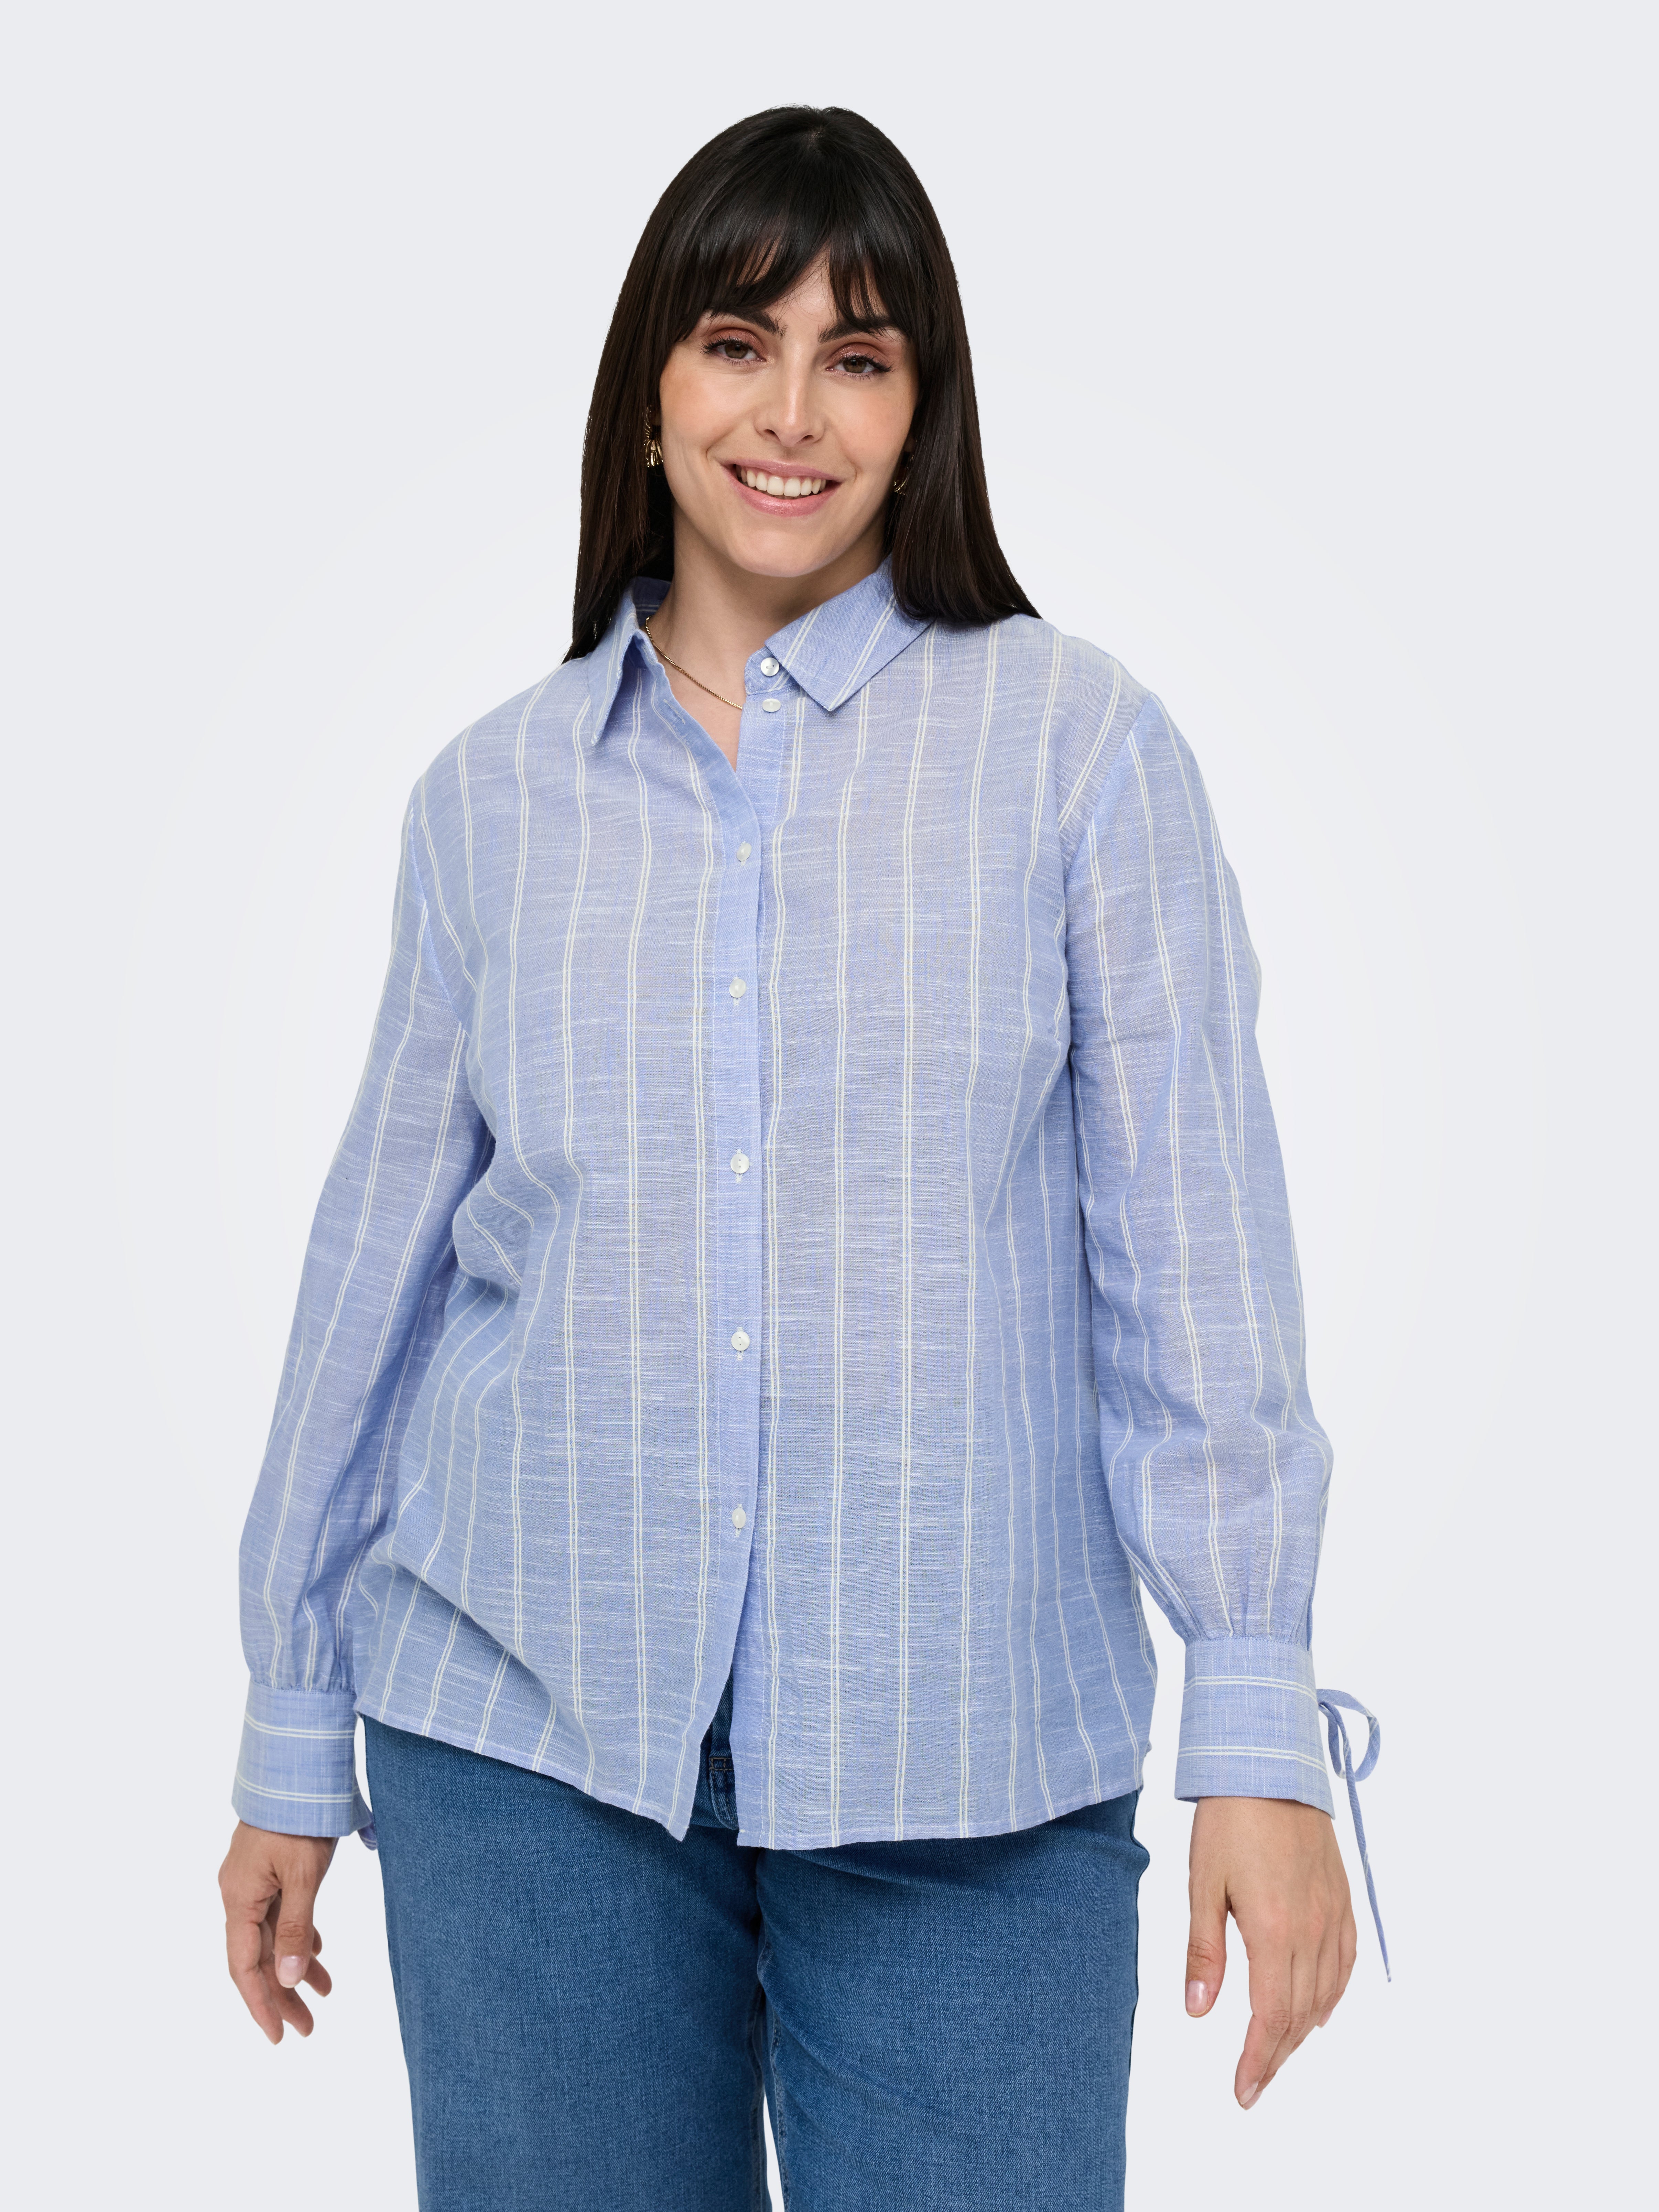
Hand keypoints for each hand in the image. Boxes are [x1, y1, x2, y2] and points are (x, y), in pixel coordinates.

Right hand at [219, 1822, 338, 2041]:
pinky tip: (317, 1952)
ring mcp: (253, 1882)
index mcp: (239, 1900)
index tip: (278, 2037)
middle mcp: (239, 1895)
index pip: (245, 1967)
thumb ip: (295, 1928)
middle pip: (258, 1957)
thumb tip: (290, 1980)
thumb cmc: (299, 1819)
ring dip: (295, 1966)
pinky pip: (280, 1915)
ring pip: (271, 1937)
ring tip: (323, 1994)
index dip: (261, 2004)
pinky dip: (299, 1936)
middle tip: (307, 2029)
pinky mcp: (269, 1871)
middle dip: (282, 1995)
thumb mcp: (301, 1877)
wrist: (297, 1769)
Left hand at [1185, 1795, 1355, 2107]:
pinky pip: (1345, 1963)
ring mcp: (1332, 1915)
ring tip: (1276, 2052)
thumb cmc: (1230, 1819)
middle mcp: (1311, 1930)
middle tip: (1254, 2084)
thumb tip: (1197, 2011)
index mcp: (1274, 1931)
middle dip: (1276, 2056)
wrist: (1270, 1765)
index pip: (1270, 2017)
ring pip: (1325, 1995)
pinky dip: (1331, 1995)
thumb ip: (1203, 1951)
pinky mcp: (1342, 1899)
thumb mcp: (1203, 1883)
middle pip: (1299, 2016)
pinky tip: (1317, 2007)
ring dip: (1302, 2030)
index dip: (1258, 2061)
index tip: (1243, 2093)